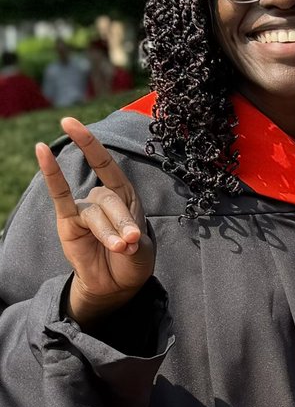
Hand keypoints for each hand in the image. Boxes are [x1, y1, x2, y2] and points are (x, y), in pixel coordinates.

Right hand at [36, 117, 154, 325]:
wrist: (118, 283)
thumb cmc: (133, 260)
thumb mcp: (141, 248)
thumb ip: (132, 238)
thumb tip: (122, 238)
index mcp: (124, 195)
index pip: (106, 164)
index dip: (90, 143)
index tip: (71, 123)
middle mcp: (102, 198)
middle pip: (109, 199)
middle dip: (122, 222)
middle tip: (130, 243)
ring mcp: (83, 210)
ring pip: (94, 213)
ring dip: (109, 232)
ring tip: (121, 249)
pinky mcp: (68, 224)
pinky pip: (59, 197)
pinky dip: (52, 175)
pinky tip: (42, 152)